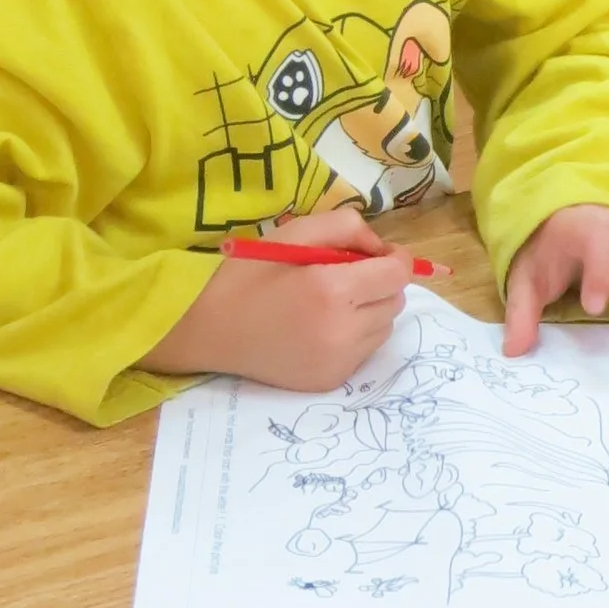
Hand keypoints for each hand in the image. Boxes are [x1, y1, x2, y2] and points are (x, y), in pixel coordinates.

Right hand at [146, 205, 415, 391]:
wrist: (210, 328)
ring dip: (371, 311)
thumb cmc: (250, 274)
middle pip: (396, 302)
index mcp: (331, 289)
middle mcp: (341, 330)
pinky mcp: (330, 380)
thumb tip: (382, 248)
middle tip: (348, 276)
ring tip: (333, 302)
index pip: (397, 274)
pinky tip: (322, 327)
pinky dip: (355, 336)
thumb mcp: (295, 231)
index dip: (394, 259)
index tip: (376, 255)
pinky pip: (364, 352)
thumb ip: (347, 228)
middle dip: (381, 284)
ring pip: (384, 328)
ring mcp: (337, 361)